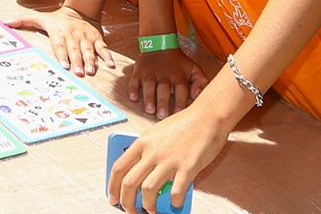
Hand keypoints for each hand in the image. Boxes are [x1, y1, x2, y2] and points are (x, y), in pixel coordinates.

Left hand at [6, 4, 112, 76]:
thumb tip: (5, 22)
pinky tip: (110, 65)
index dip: (62, 55)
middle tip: (80, 72)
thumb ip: (24, 21)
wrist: (79, 9)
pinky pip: (103, 47)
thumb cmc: (57, 19)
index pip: (60, 45)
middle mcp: (73, 35)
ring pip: (89, 50)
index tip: (64, 65)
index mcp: (59, 32)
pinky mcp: (97, 38)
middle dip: (77, 61)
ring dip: (91, 61)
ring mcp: (86, 37)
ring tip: (92, 71)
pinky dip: (107, 56)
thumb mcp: (40, 18)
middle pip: (75, 50)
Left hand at [107, 103, 228, 213]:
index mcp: (142, 142)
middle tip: (130, 211)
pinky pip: (175, 192)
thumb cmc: (184, 125)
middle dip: (127, 202)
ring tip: (151, 210)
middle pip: (129, 183)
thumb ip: (146, 150)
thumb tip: (140, 172)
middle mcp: (152, 151)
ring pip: (148, 190)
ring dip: (148, 205)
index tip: (113, 198)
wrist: (208, 117)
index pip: (119, 168)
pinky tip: (175, 203)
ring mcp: (169, 160)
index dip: (112, 187)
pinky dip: (174, 202)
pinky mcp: (187, 167)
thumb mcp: (157, 133)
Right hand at [127, 47, 207, 118]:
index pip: (181, 89)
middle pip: (164, 89)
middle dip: (163, 102)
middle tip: (162, 115)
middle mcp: (164, 75)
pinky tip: (133, 98)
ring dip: (148, 97)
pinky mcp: (139, 71)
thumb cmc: (179, 63)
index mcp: (179, 76)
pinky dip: (132, 89)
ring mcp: (151, 73)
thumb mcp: (194, 69)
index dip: (180, 100)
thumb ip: (201, 82)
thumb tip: (196, 95)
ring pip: (149, 85)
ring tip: (149, 109)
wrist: (161, 44)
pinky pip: (134, 80)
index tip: (178, 113)